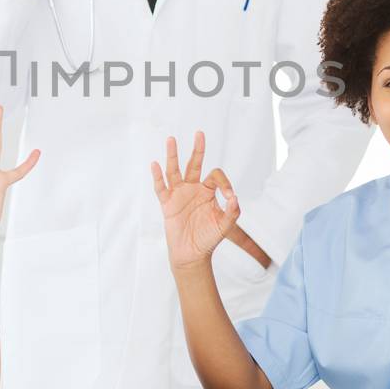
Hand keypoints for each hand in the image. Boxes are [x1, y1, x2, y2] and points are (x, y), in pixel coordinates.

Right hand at [150, 132, 239, 273]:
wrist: (192, 255)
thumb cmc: (208, 239)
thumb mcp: (225, 226)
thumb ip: (232, 212)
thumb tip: (234, 198)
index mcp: (208, 192)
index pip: (215, 176)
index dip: (224, 182)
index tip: (229, 196)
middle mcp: (193, 189)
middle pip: (194, 164)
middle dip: (198, 149)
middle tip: (200, 133)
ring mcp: (179, 195)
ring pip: (175, 171)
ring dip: (173, 155)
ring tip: (171, 139)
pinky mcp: (167, 204)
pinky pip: (161, 188)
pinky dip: (157, 177)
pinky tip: (155, 164)